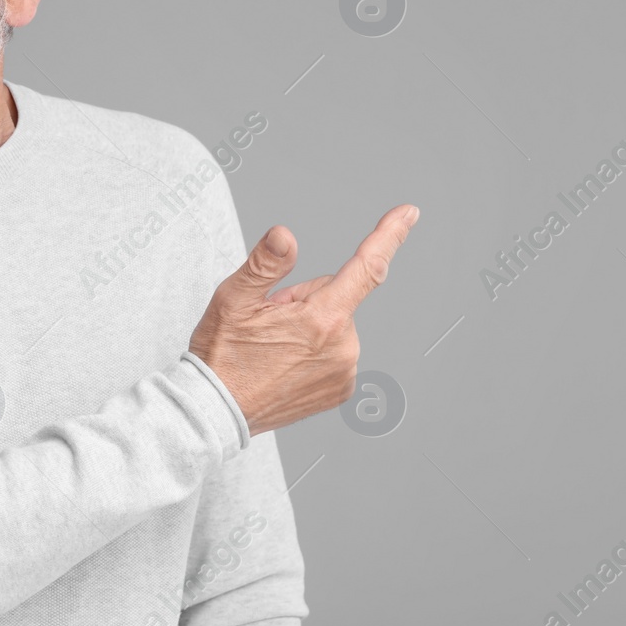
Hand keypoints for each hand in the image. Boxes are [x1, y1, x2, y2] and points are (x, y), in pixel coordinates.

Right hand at [188, 204, 418, 435]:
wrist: (215, 412)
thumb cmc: (221, 355)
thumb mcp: (233, 299)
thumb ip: (265, 264)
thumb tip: (285, 235)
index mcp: (322, 320)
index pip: (366, 267)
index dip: (389, 235)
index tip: (409, 213)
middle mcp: (344, 348)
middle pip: (334, 296)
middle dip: (304, 301)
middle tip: (266, 323)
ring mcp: (344, 372)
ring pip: (333, 325)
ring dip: (308, 327)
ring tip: (270, 348)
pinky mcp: (340, 390)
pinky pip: (334, 351)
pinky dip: (312, 351)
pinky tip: (283, 364)